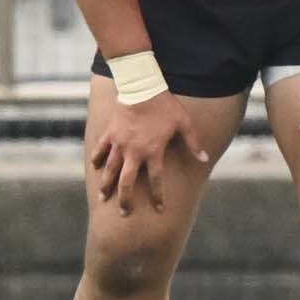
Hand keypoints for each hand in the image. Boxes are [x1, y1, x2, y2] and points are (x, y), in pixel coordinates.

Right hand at [91, 89, 202, 216]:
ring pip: (110, 170)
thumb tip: (204, 159)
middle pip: (127, 182)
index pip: (156, 181)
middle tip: (124, 213)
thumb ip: (194, 143)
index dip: (158, 197)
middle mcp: (134, 152)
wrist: (142, 86)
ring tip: (102, 198)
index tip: (159, 210)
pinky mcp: (110, 134)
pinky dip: (97, 160)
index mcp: (153, 152)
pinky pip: (100, 150)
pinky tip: (94, 169)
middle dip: (125, 200)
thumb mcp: (184, 123)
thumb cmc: (165, 105)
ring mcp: (120, 144)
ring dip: (106, 185)